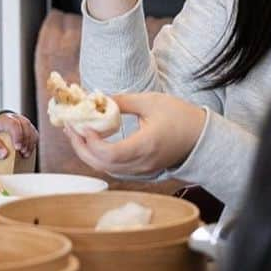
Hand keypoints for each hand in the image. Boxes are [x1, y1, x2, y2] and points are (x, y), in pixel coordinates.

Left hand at [0, 111, 37, 160]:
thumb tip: (4, 154)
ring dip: (30, 143)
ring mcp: (23, 122)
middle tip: (22, 153)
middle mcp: (15, 118)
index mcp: (4, 119)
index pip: (14, 124)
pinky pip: (34, 134)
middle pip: (25, 126)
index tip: (17, 148)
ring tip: (25, 155)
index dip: (18, 136)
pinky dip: (32, 144)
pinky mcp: (28, 127)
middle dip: (25, 141)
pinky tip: (28, 152)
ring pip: (31, 130)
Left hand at [63, 91, 206, 177]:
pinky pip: (114, 170)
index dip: (91, 142)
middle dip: (80, 147)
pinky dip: (99, 158)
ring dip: (88, 153)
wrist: (201, 138)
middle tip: (69, 128)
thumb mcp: (151, 101)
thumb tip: (98, 98)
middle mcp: (142, 163)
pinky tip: (92, 143)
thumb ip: (123, 101)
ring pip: (106, 169)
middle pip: (102, 164)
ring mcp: (142, 170)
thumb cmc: (181, 117)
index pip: (110, 154)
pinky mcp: (142, 172)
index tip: (81, 125)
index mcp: (145, 145)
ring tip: (76, 133)